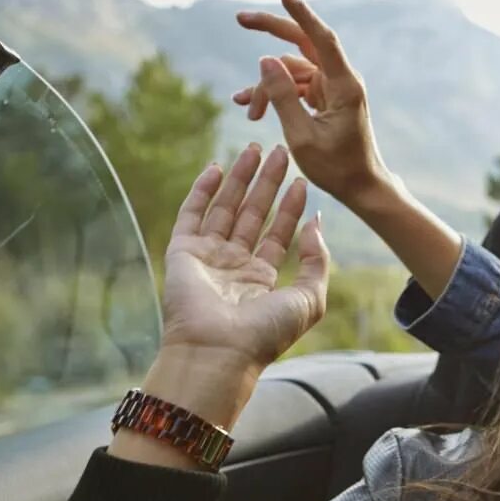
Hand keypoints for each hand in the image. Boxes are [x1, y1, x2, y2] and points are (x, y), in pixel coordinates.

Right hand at [160, 144, 329, 368]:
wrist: (219, 350)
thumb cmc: (266, 332)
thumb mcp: (309, 299)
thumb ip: (317, 261)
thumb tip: (317, 224)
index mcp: (262, 279)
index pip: (278, 233)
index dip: (290, 206)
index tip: (301, 180)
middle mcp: (234, 266)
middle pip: (253, 214)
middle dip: (266, 183)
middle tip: (278, 151)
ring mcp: (207, 258)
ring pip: (225, 208)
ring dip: (240, 178)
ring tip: (254, 149)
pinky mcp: (182, 253)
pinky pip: (191, 214)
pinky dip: (202, 190)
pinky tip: (217, 167)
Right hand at [232, 0, 391, 208]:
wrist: (361, 188)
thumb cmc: (337, 168)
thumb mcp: (301, 136)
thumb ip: (282, 97)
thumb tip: (264, 59)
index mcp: (344, 86)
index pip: (322, 39)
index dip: (302, 14)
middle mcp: (341, 80)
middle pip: (303, 44)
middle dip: (272, 31)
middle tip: (240, 19)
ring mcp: (333, 88)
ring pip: (290, 72)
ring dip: (266, 88)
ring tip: (248, 112)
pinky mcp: (325, 98)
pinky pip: (294, 87)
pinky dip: (274, 95)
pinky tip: (249, 107)